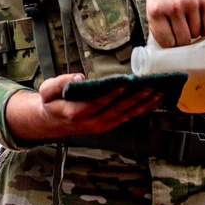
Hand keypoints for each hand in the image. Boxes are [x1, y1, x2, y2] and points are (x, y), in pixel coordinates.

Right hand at [5, 73, 161, 142]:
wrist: (52, 122)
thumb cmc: (51, 103)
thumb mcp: (47, 90)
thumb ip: (60, 83)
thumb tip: (79, 77)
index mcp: (75, 113)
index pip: (97, 104)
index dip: (112, 94)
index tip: (125, 83)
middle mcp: (91, 123)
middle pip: (116, 110)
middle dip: (135, 99)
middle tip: (149, 87)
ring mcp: (101, 126)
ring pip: (125, 115)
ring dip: (143, 105)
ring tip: (158, 93)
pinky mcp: (108, 125)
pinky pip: (127, 118)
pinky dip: (141, 110)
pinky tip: (153, 101)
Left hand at [145, 0, 204, 47]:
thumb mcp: (153, 5)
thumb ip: (158, 26)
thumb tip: (167, 53)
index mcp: (155, 10)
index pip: (167, 42)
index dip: (171, 43)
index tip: (172, 38)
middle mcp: (173, 7)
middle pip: (184, 40)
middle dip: (184, 39)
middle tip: (183, 30)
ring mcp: (190, 3)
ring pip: (197, 34)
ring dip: (195, 32)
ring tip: (190, 21)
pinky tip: (201, 20)